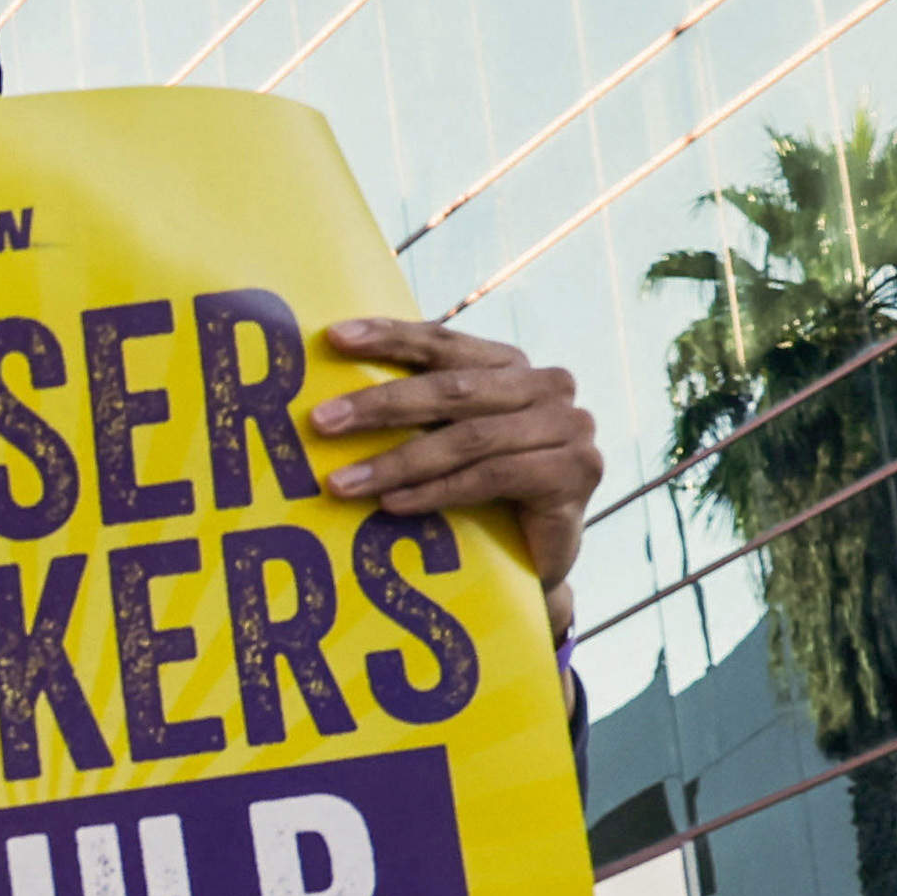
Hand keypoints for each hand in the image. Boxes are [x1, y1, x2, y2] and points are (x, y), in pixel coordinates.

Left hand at [315, 319, 600, 613]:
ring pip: (468, 438)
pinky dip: (435, 491)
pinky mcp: (576, 471)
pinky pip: (491, 476)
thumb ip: (414, 411)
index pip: (444, 344)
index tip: (334, 337)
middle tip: (320, 422)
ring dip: (397, 461)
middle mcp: (547, 387)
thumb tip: (325, 398)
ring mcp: (569, 427)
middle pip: (452, 389)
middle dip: (380, 404)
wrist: (535, 558)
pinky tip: (392, 505)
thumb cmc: (480, 493)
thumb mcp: (445, 441)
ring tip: (341, 483)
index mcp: (511, 366)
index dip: (391, 337)